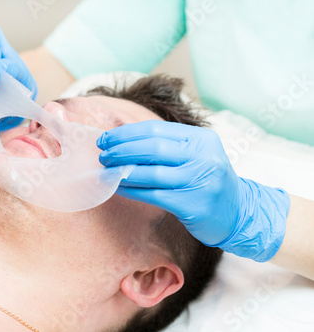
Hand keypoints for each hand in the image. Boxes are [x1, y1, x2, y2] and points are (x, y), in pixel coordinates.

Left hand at [97, 120, 289, 261]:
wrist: (239, 212)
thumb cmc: (207, 180)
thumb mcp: (196, 154)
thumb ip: (167, 146)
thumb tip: (122, 141)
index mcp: (202, 139)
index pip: (156, 129)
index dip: (126, 133)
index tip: (106, 138)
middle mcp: (203, 157)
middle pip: (153, 148)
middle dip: (122, 150)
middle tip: (103, 154)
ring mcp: (199, 181)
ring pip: (151, 172)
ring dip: (123, 171)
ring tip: (107, 170)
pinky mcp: (192, 204)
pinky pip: (153, 194)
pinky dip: (132, 190)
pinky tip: (119, 187)